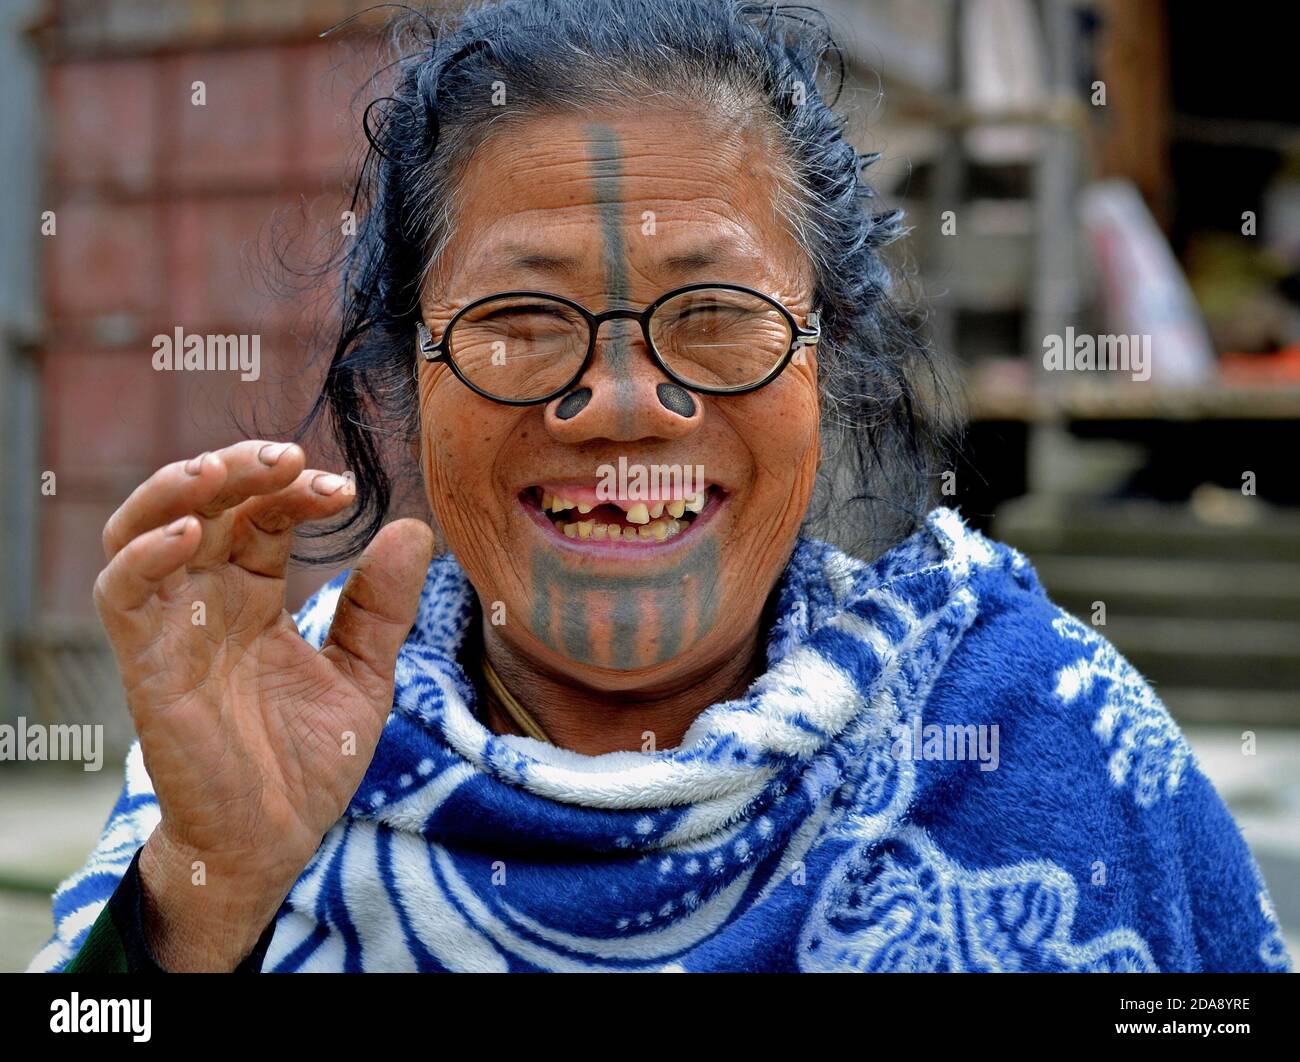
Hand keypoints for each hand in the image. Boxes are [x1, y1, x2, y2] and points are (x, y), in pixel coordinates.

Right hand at [94, 440, 433, 967]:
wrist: (276, 840)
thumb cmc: (308, 759)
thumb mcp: (363, 671)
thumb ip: (382, 605)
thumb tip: (414, 527)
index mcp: (254, 596)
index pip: (263, 515)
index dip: (296, 490)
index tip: (345, 490)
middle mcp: (207, 601)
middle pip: (203, 505)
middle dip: (241, 468)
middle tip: (291, 456)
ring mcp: (173, 629)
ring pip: (142, 529)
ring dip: (178, 489)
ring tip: (227, 469)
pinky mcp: (147, 667)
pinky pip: (123, 594)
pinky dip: (145, 555)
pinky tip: (190, 533)